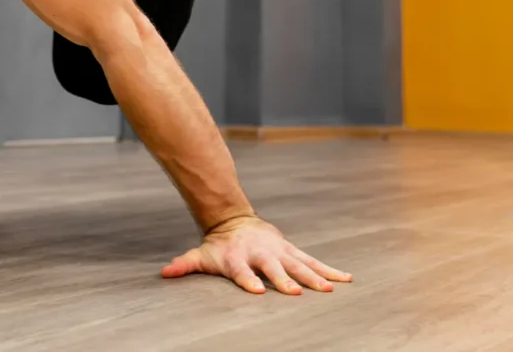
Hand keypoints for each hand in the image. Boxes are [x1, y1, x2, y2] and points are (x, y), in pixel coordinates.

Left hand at [161, 215, 351, 294]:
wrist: (235, 220)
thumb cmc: (219, 245)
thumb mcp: (202, 254)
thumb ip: (186, 265)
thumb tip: (165, 274)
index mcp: (239, 259)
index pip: (242, 272)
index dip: (248, 280)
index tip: (257, 290)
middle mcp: (261, 255)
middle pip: (274, 269)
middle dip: (284, 279)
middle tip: (295, 291)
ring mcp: (279, 252)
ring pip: (298, 264)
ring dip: (314, 277)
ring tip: (328, 289)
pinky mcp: (291, 251)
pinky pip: (313, 261)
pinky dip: (329, 270)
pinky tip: (347, 279)